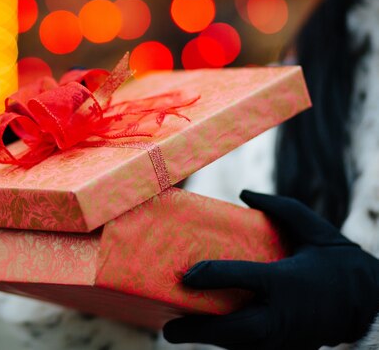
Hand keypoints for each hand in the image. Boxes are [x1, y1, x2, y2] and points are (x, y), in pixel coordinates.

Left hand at [163, 190, 378, 349]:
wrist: (370, 304)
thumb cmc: (338, 263)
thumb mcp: (316, 229)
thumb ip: (281, 207)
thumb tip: (245, 192)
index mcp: (287, 280)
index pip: (244, 278)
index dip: (212, 277)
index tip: (186, 276)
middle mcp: (284, 313)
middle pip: (235, 328)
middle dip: (200, 330)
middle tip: (168, 328)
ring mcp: (286, 337)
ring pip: (240, 345)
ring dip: (208, 340)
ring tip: (176, 331)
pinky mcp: (287, 348)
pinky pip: (250, 349)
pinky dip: (227, 343)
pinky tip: (206, 332)